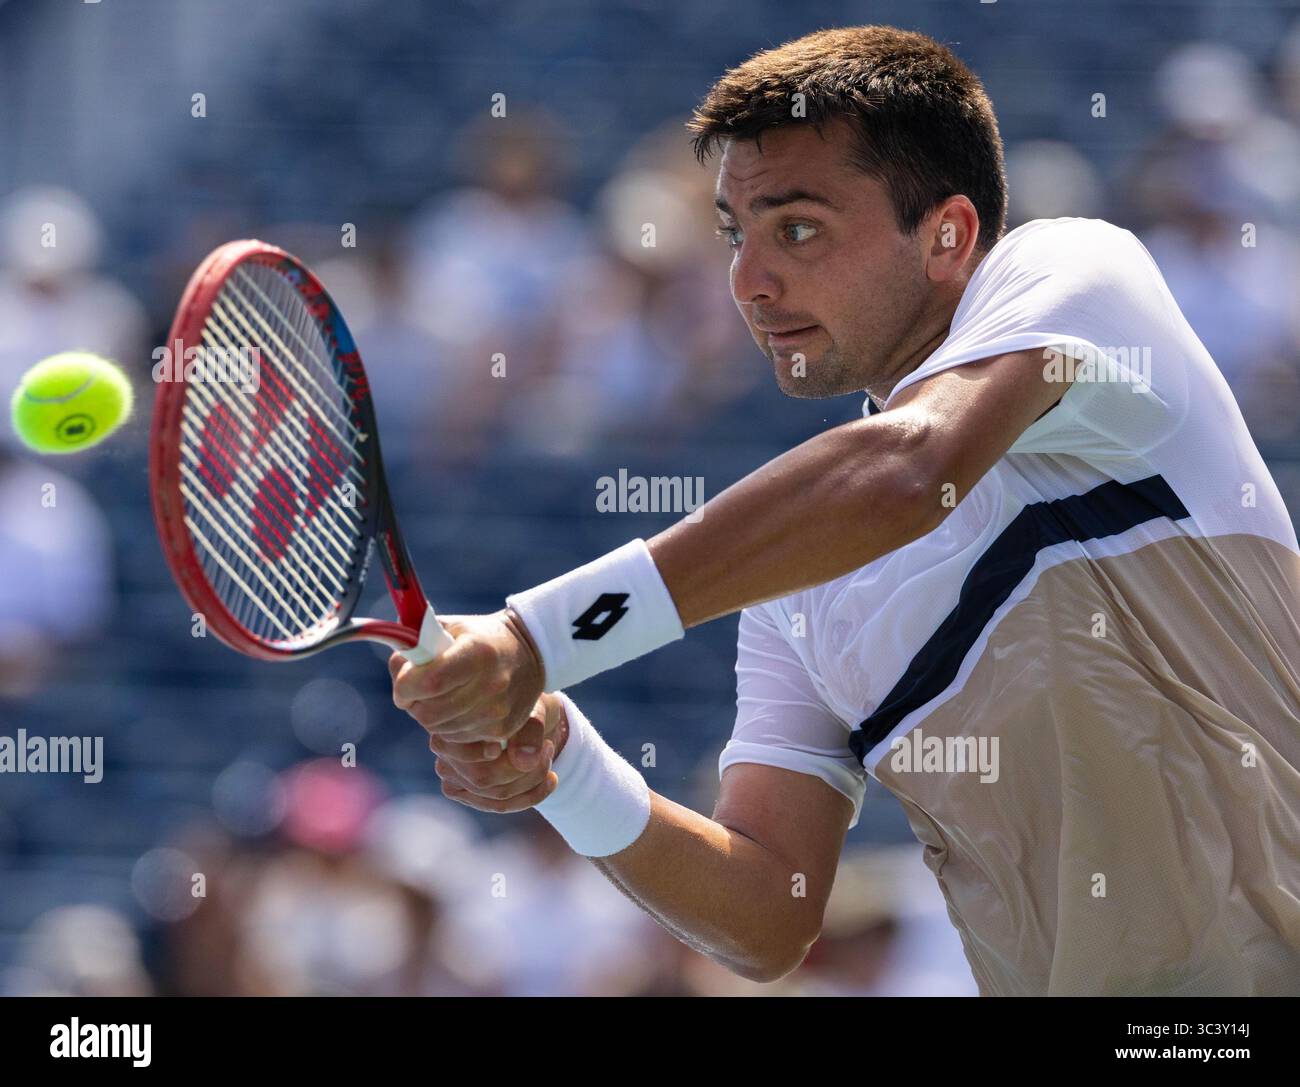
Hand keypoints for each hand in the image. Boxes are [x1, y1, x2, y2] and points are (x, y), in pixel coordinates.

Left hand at [390, 609, 544, 747]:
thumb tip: (398, 671)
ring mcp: (498, 711)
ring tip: (441, 697)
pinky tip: (457, 709)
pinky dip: (449, 727)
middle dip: (413, 704)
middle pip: (429, 713)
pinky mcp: (502, 730)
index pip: (429, 682)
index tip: (404, 683)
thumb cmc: (478, 637)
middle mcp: (491, 684)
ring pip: (439, 730)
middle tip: (418, 692)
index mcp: (477, 653)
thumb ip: (415, 644)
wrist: (530, 652)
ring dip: (430, 717)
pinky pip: (457, 739)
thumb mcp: (449, 627)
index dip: (406, 687)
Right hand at [429, 692, 568, 813]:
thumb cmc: (522, 704)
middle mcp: (444, 753)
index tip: (543, 743)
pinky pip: (499, 805)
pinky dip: (530, 796)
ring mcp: (451, 777)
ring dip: (532, 784)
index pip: (477, 756)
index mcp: (450, 727)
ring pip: (495, 797)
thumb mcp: (532, 710)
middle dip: (527, 773)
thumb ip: (529, 731)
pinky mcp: (465, 793)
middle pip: (484, 780)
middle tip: (550, 749)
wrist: (523, 710)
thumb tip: (524, 762)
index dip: (510, 759)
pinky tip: (551, 780)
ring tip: (550, 760)